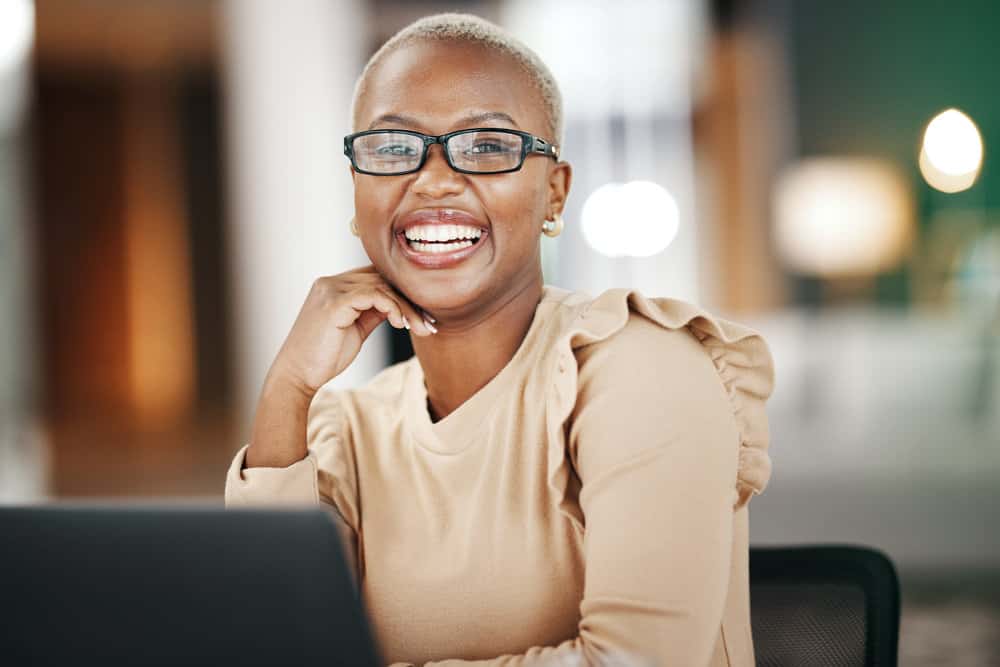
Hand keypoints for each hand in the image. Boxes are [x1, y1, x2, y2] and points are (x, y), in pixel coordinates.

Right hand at [267, 265, 434, 396]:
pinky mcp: (333, 303)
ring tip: (420, 327)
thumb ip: (375, 312)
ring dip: (406, 307)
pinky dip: (392, 307)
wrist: (297, 375)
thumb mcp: (356, 329)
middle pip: (382, 279)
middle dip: (411, 300)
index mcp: (335, 286)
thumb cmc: (324, 356)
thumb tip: (400, 305)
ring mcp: (330, 290)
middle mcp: (331, 282)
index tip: (425, 315)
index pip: (377, 276)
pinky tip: (400, 324)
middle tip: (429, 323)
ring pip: (381, 286)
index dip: (403, 292)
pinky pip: (373, 295)